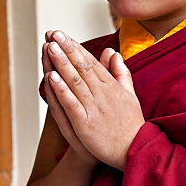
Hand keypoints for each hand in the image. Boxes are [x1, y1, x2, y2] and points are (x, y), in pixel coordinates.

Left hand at [44, 31, 144, 169]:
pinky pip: (72, 104)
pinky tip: (52, 77)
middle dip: (66, 49)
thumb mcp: (130, 95)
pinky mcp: (86, 124)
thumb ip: (121, 73)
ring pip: (75, 81)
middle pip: (81, 67)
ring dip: (61, 63)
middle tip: (53, 33)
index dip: (75, 47)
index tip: (62, 35)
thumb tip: (113, 53)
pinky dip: (62, 90)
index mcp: (112, 86)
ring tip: (49, 47)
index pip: (91, 62)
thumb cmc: (131, 125)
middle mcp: (103, 94)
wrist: (135, 152)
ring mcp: (94, 109)